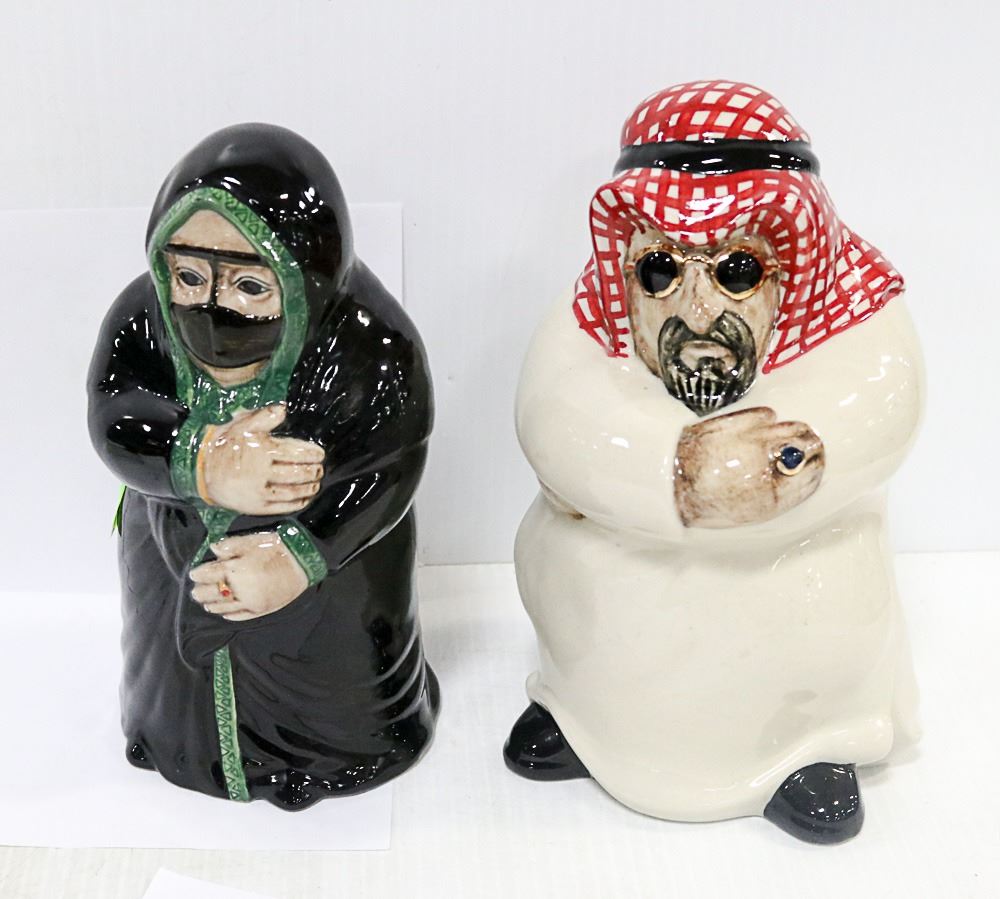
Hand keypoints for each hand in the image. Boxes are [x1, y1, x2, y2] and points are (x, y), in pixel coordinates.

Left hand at [188, 532, 308, 620]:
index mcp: (234, 569)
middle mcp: (238, 589)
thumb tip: (212, 549)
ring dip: (211, 604)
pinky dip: (228, 615)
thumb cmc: (278, 548)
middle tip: (195, 590)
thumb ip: (230, 545)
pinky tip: (223, 613)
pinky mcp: (259, 609)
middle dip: (200, 591)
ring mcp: (248, 602)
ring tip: (206, 603)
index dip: (198, 574)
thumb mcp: (253, 540)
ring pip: (222, 607)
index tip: (194, 574)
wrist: (304, 563)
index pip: (208, 574)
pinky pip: (239, 615)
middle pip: (211, 593)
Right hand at [197, 403, 324, 515]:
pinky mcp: (255, 506)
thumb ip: (265, 416)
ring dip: (309, 488)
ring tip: (316, 483)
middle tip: (320, 469)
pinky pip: (282, 506)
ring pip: (292, 491)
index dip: (311, 454)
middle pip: (297, 473)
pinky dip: (297, 502)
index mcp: (262, 450)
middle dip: (313, 471)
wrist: (203, 469)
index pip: (295, 452)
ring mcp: (259, 491)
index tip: (320, 454)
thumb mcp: (242, 425)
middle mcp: (261, 472)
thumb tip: (285, 408)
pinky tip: (304, 498)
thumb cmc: (226, 445)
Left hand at [674, 406, 823, 527]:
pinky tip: (758, 431)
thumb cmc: (709, 502)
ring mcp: (751, 439)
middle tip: (804, 448)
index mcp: (770, 496)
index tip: (816, 463)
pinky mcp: (736, 421)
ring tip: (780, 440)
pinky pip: (768, 415)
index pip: (814, 474)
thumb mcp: (751, 510)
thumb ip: (782, 493)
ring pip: (792, 427)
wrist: (670, 481)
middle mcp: (766, 466)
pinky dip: (767, 422)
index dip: (817, 466)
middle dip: (810, 446)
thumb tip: (807, 473)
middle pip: (809, 444)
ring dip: (792, 433)